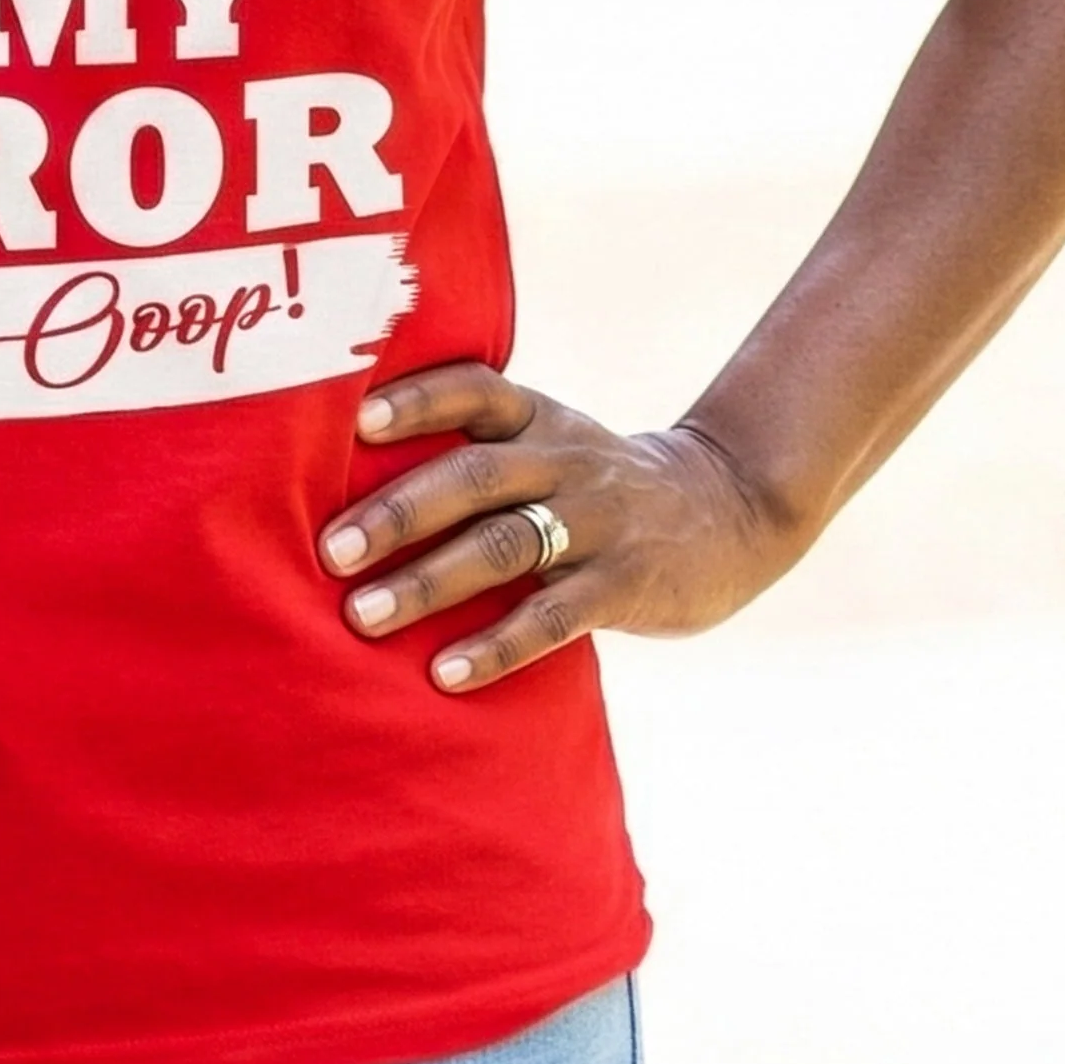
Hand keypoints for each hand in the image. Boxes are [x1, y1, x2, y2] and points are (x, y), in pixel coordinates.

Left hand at [317, 364, 799, 687]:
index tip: (355, 419)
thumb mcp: (551, 442)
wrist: (732, 510)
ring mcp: (597, 523)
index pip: (474, 390)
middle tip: (332, 550)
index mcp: (537, 418)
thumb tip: (346, 475)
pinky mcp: (624, 585)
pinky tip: (447, 673)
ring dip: (429, 582)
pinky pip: (553, 617)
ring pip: (505, 547)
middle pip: (474, 477)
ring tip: (364, 615)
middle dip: (398, 511)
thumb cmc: (596, 485)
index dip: (417, 401)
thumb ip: (476, 450)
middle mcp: (564, 461)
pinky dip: (496, 646)